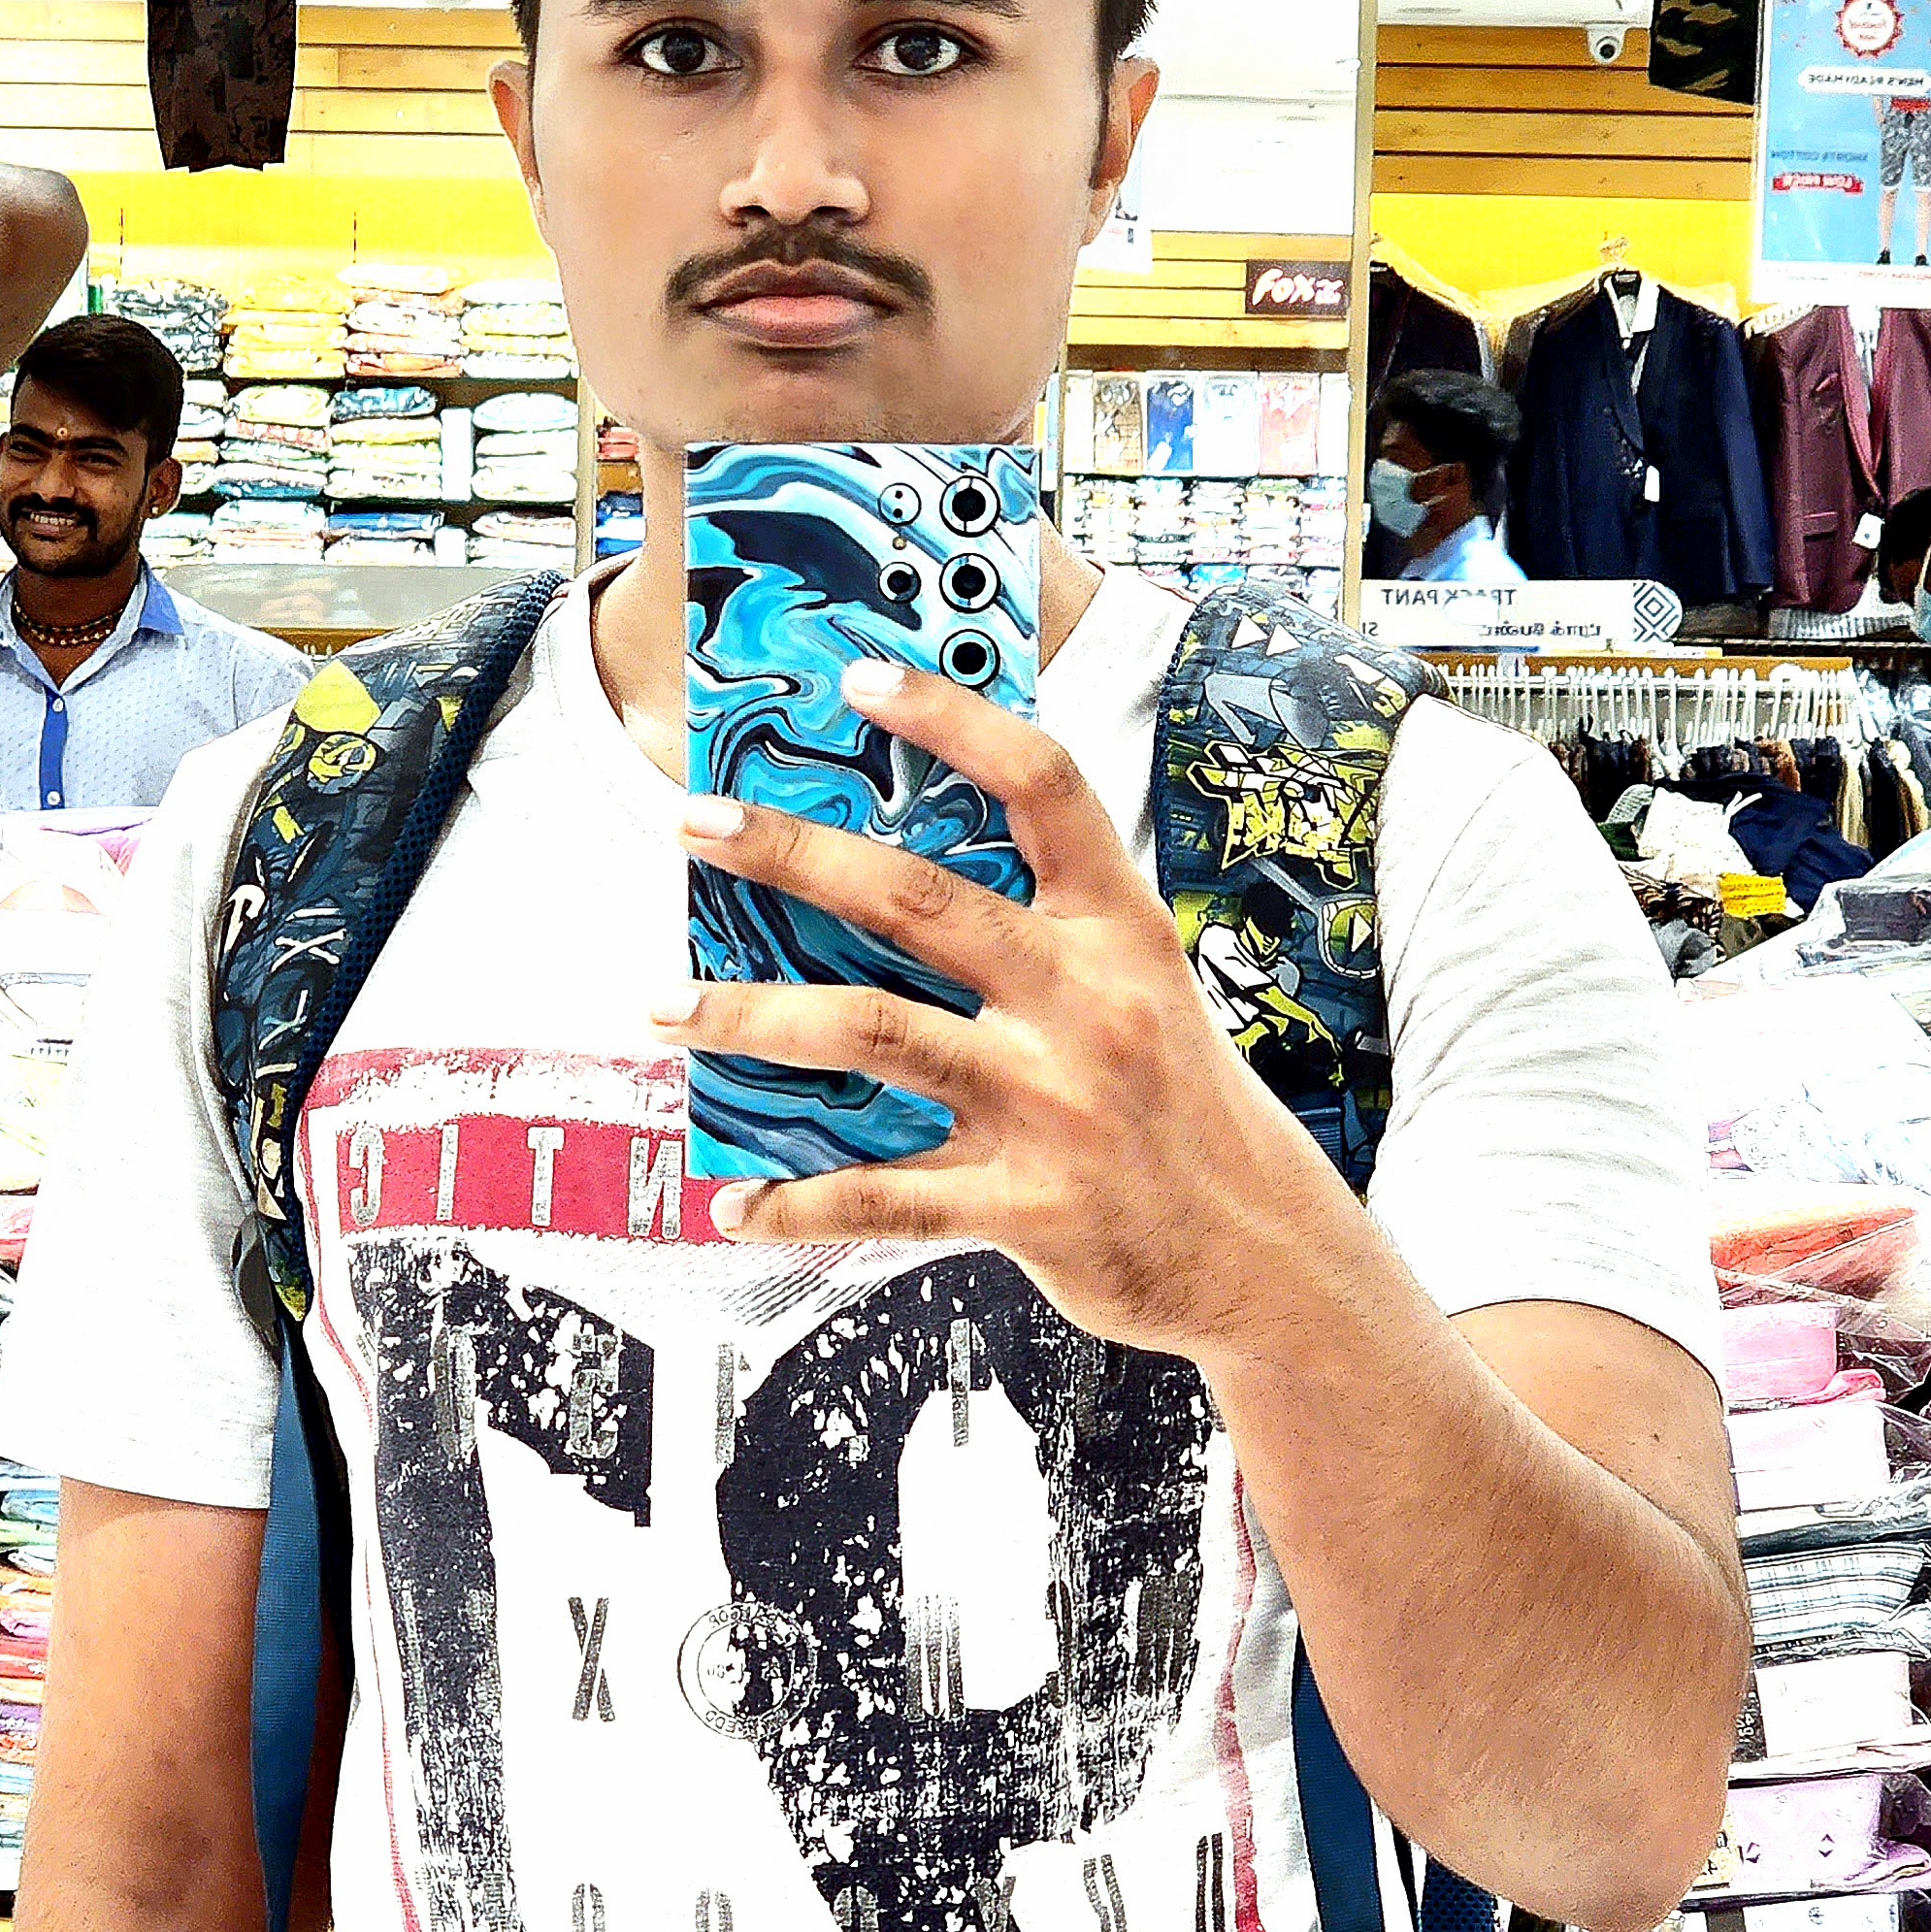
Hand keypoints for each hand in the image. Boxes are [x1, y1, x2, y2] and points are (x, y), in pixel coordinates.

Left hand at [651, 657, 1343, 1357]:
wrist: (1265, 1255)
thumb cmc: (1182, 1111)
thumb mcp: (1142, 995)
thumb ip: (1044, 939)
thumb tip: (890, 892)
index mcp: (1120, 933)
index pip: (1043, 788)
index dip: (955, 721)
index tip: (863, 676)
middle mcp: (1087, 1004)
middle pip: (920, 901)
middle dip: (794, 853)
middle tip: (697, 822)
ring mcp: (1055, 1105)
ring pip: (875, 1034)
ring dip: (751, 1018)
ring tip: (665, 1007)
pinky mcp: (1027, 1205)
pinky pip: (884, 1197)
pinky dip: (796, 1203)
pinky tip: (731, 1204)